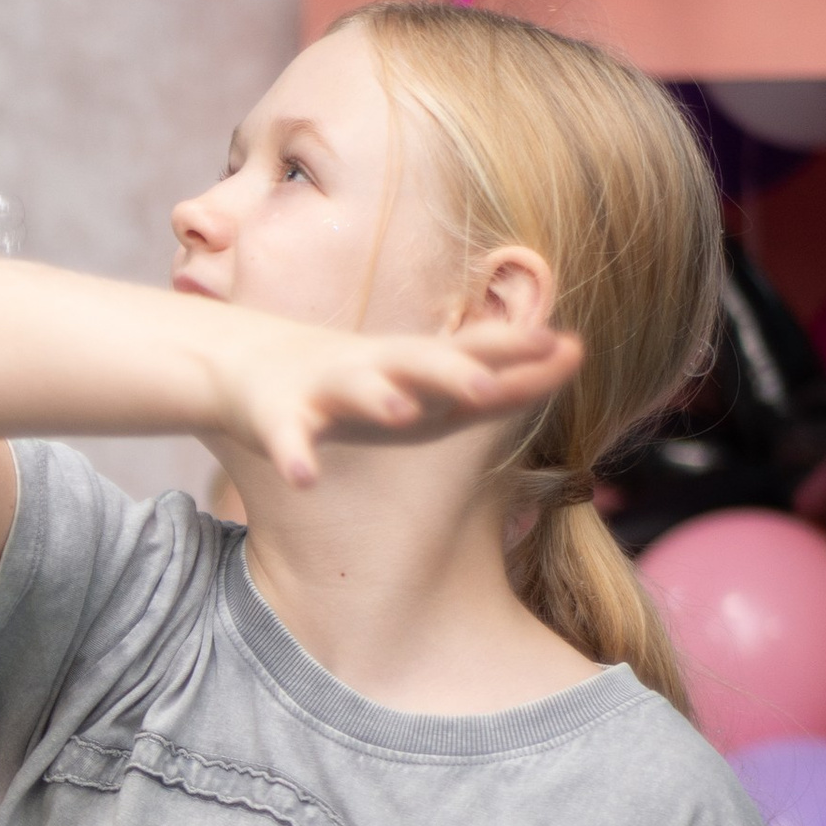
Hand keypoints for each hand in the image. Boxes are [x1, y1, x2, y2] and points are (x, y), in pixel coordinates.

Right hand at [206, 309, 581, 489]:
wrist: (247, 364)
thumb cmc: (358, 380)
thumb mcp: (429, 375)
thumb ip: (501, 368)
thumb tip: (578, 349)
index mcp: (416, 363)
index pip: (474, 353)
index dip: (516, 353)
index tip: (567, 347)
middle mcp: (378, 367)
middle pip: (420, 364)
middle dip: (453, 373)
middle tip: (489, 386)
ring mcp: (326, 389)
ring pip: (355, 389)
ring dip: (378, 398)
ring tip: (401, 412)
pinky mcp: (278, 416)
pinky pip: (288, 439)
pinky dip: (295, 455)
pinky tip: (305, 478)